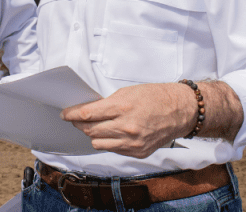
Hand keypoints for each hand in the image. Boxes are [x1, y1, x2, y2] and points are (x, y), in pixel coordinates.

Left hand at [61, 83, 194, 158]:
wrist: (180, 111)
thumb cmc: (155, 97)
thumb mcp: (127, 93)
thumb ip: (107, 104)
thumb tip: (88, 112)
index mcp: (122, 108)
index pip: (87, 114)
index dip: (72, 114)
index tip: (65, 114)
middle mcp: (127, 127)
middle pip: (90, 130)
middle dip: (79, 124)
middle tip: (75, 119)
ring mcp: (133, 143)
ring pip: (98, 143)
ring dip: (93, 134)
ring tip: (94, 126)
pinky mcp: (138, 152)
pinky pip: (113, 150)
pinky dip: (108, 142)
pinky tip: (111, 133)